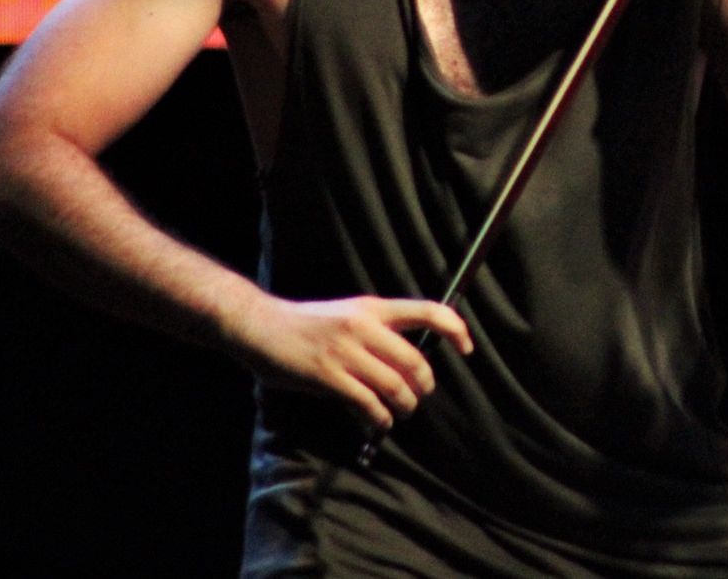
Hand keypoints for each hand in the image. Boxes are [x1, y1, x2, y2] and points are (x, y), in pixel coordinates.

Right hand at [230, 294, 473, 429]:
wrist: (260, 326)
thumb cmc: (305, 325)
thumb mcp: (346, 314)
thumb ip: (375, 332)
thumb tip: (408, 362)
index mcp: (372, 308)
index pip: (427, 310)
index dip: (455, 328)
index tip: (467, 348)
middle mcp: (363, 326)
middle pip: (415, 361)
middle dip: (424, 385)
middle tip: (419, 395)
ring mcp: (345, 351)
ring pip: (395, 386)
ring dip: (404, 405)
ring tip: (400, 412)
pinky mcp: (328, 376)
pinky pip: (367, 403)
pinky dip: (379, 417)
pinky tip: (377, 420)